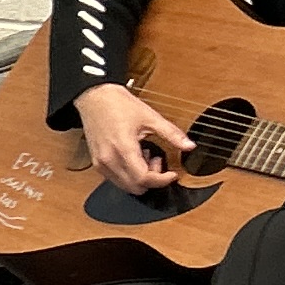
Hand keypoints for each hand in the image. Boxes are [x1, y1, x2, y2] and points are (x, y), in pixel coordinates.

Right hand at [75, 82, 191, 197]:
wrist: (95, 98)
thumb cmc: (118, 104)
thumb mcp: (150, 117)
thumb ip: (171, 133)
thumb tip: (189, 146)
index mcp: (123, 148)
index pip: (144, 178)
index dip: (162, 180)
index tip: (173, 174)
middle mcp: (109, 160)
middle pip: (135, 187)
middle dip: (152, 179)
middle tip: (158, 160)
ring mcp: (101, 164)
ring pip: (126, 186)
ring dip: (140, 178)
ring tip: (145, 156)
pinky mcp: (98, 164)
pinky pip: (116, 180)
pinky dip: (129, 175)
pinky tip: (134, 158)